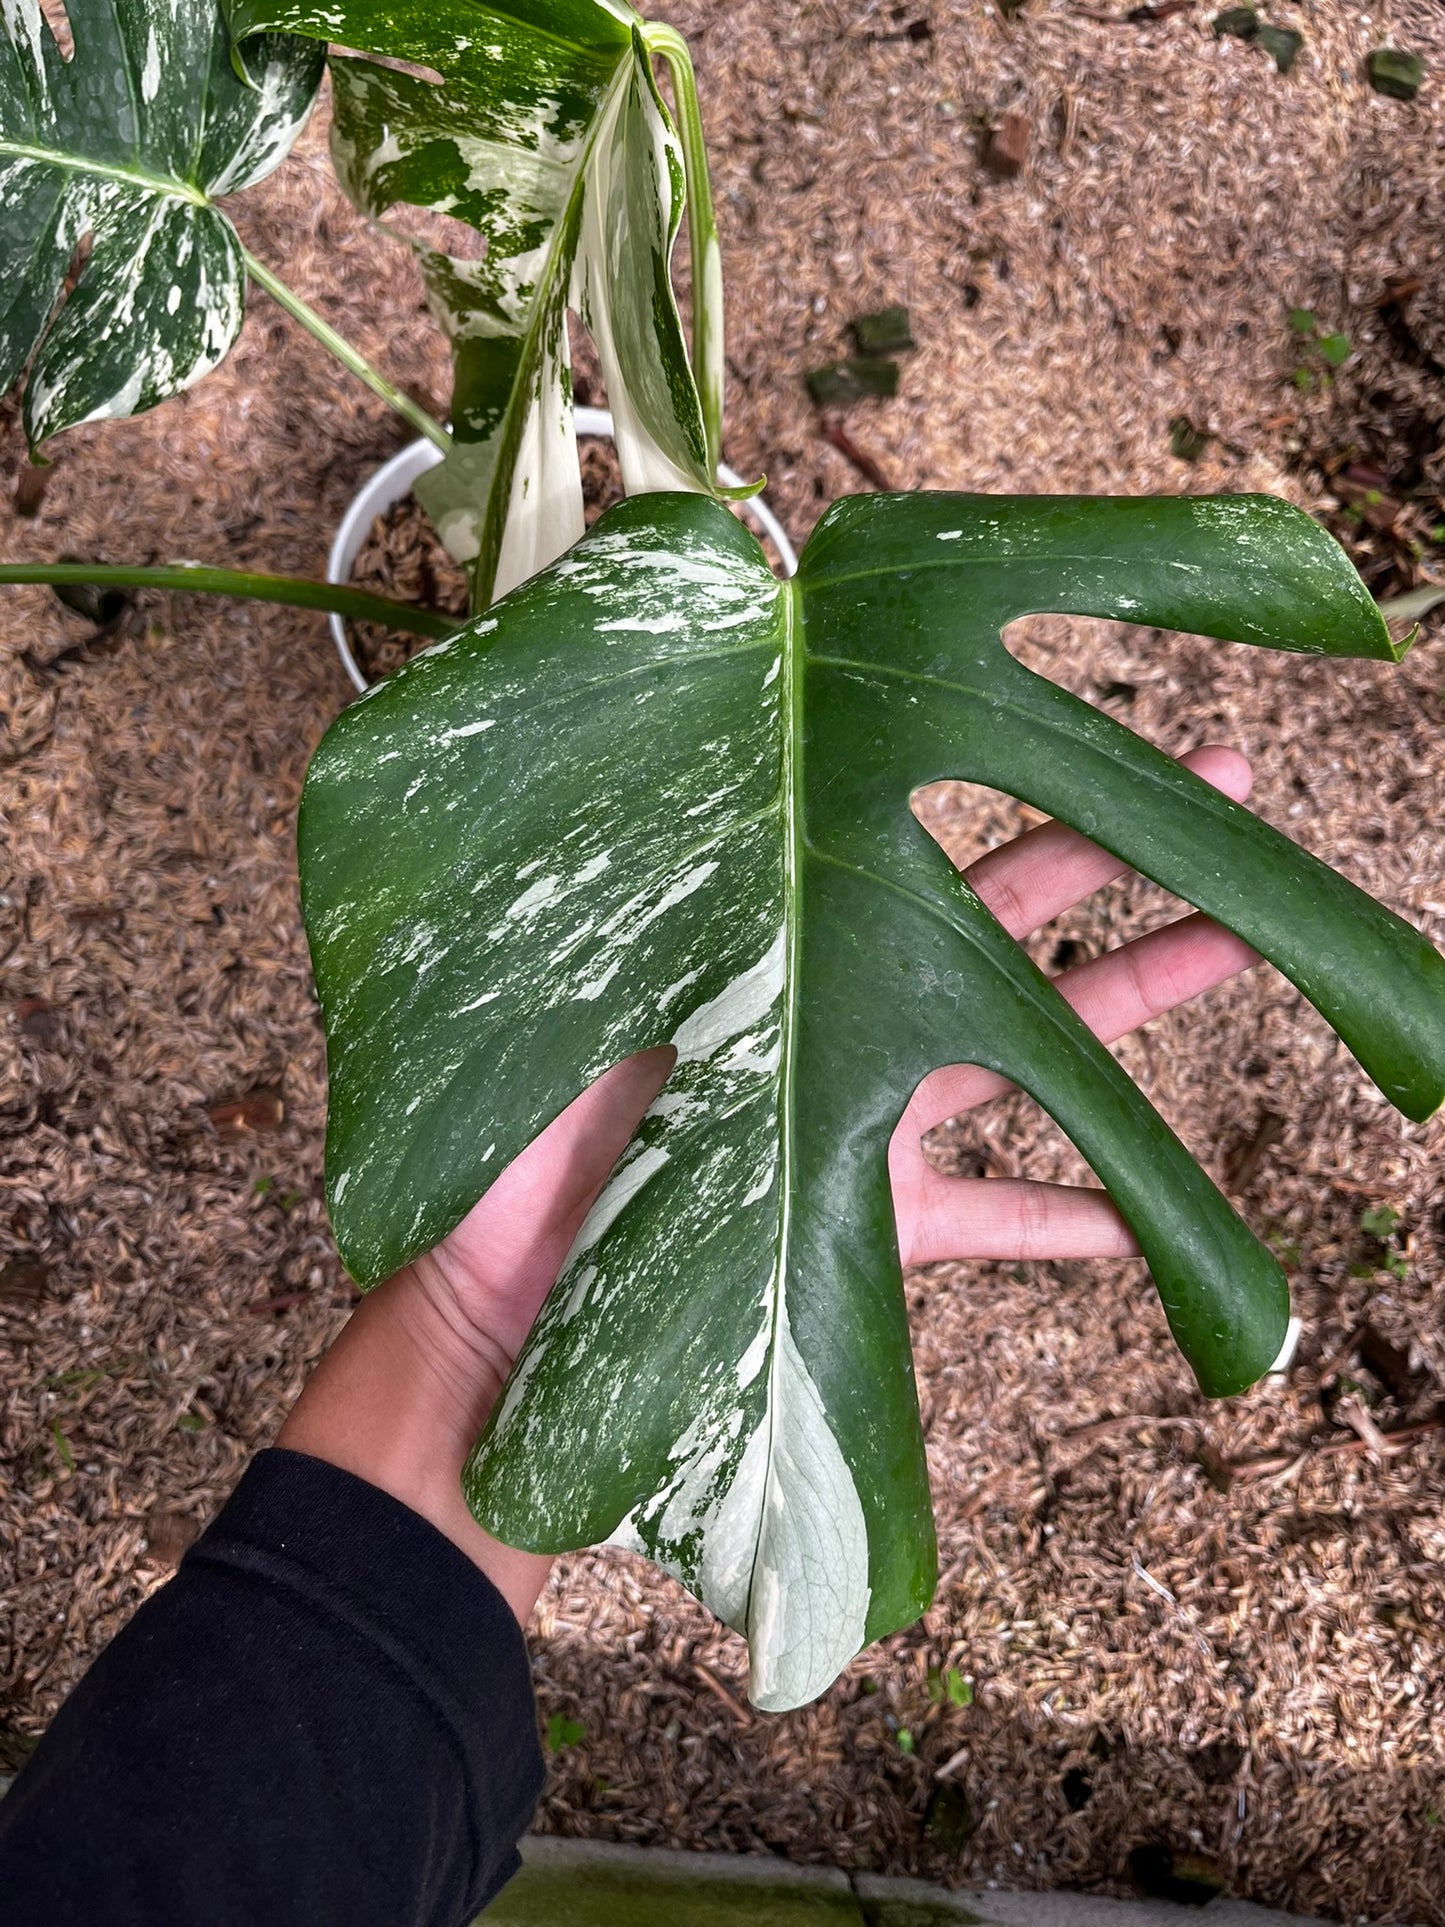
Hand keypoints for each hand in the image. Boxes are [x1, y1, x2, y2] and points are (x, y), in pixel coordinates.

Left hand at [280, 745, 1257, 1619]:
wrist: (490, 1312)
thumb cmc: (499, 1143)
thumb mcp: (558, 989)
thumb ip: (625, 890)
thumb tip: (613, 735)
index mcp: (759, 931)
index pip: (896, 824)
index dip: (986, 760)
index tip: (1062, 706)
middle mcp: (826, 1004)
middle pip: (1000, 916)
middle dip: (1116, 849)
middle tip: (1237, 790)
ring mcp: (860, 1114)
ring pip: (1030, 1047)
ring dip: (1135, 1001)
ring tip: (1241, 948)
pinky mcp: (867, 1229)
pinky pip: (993, 1221)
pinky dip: (1070, 1215)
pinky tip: (1150, 1217)